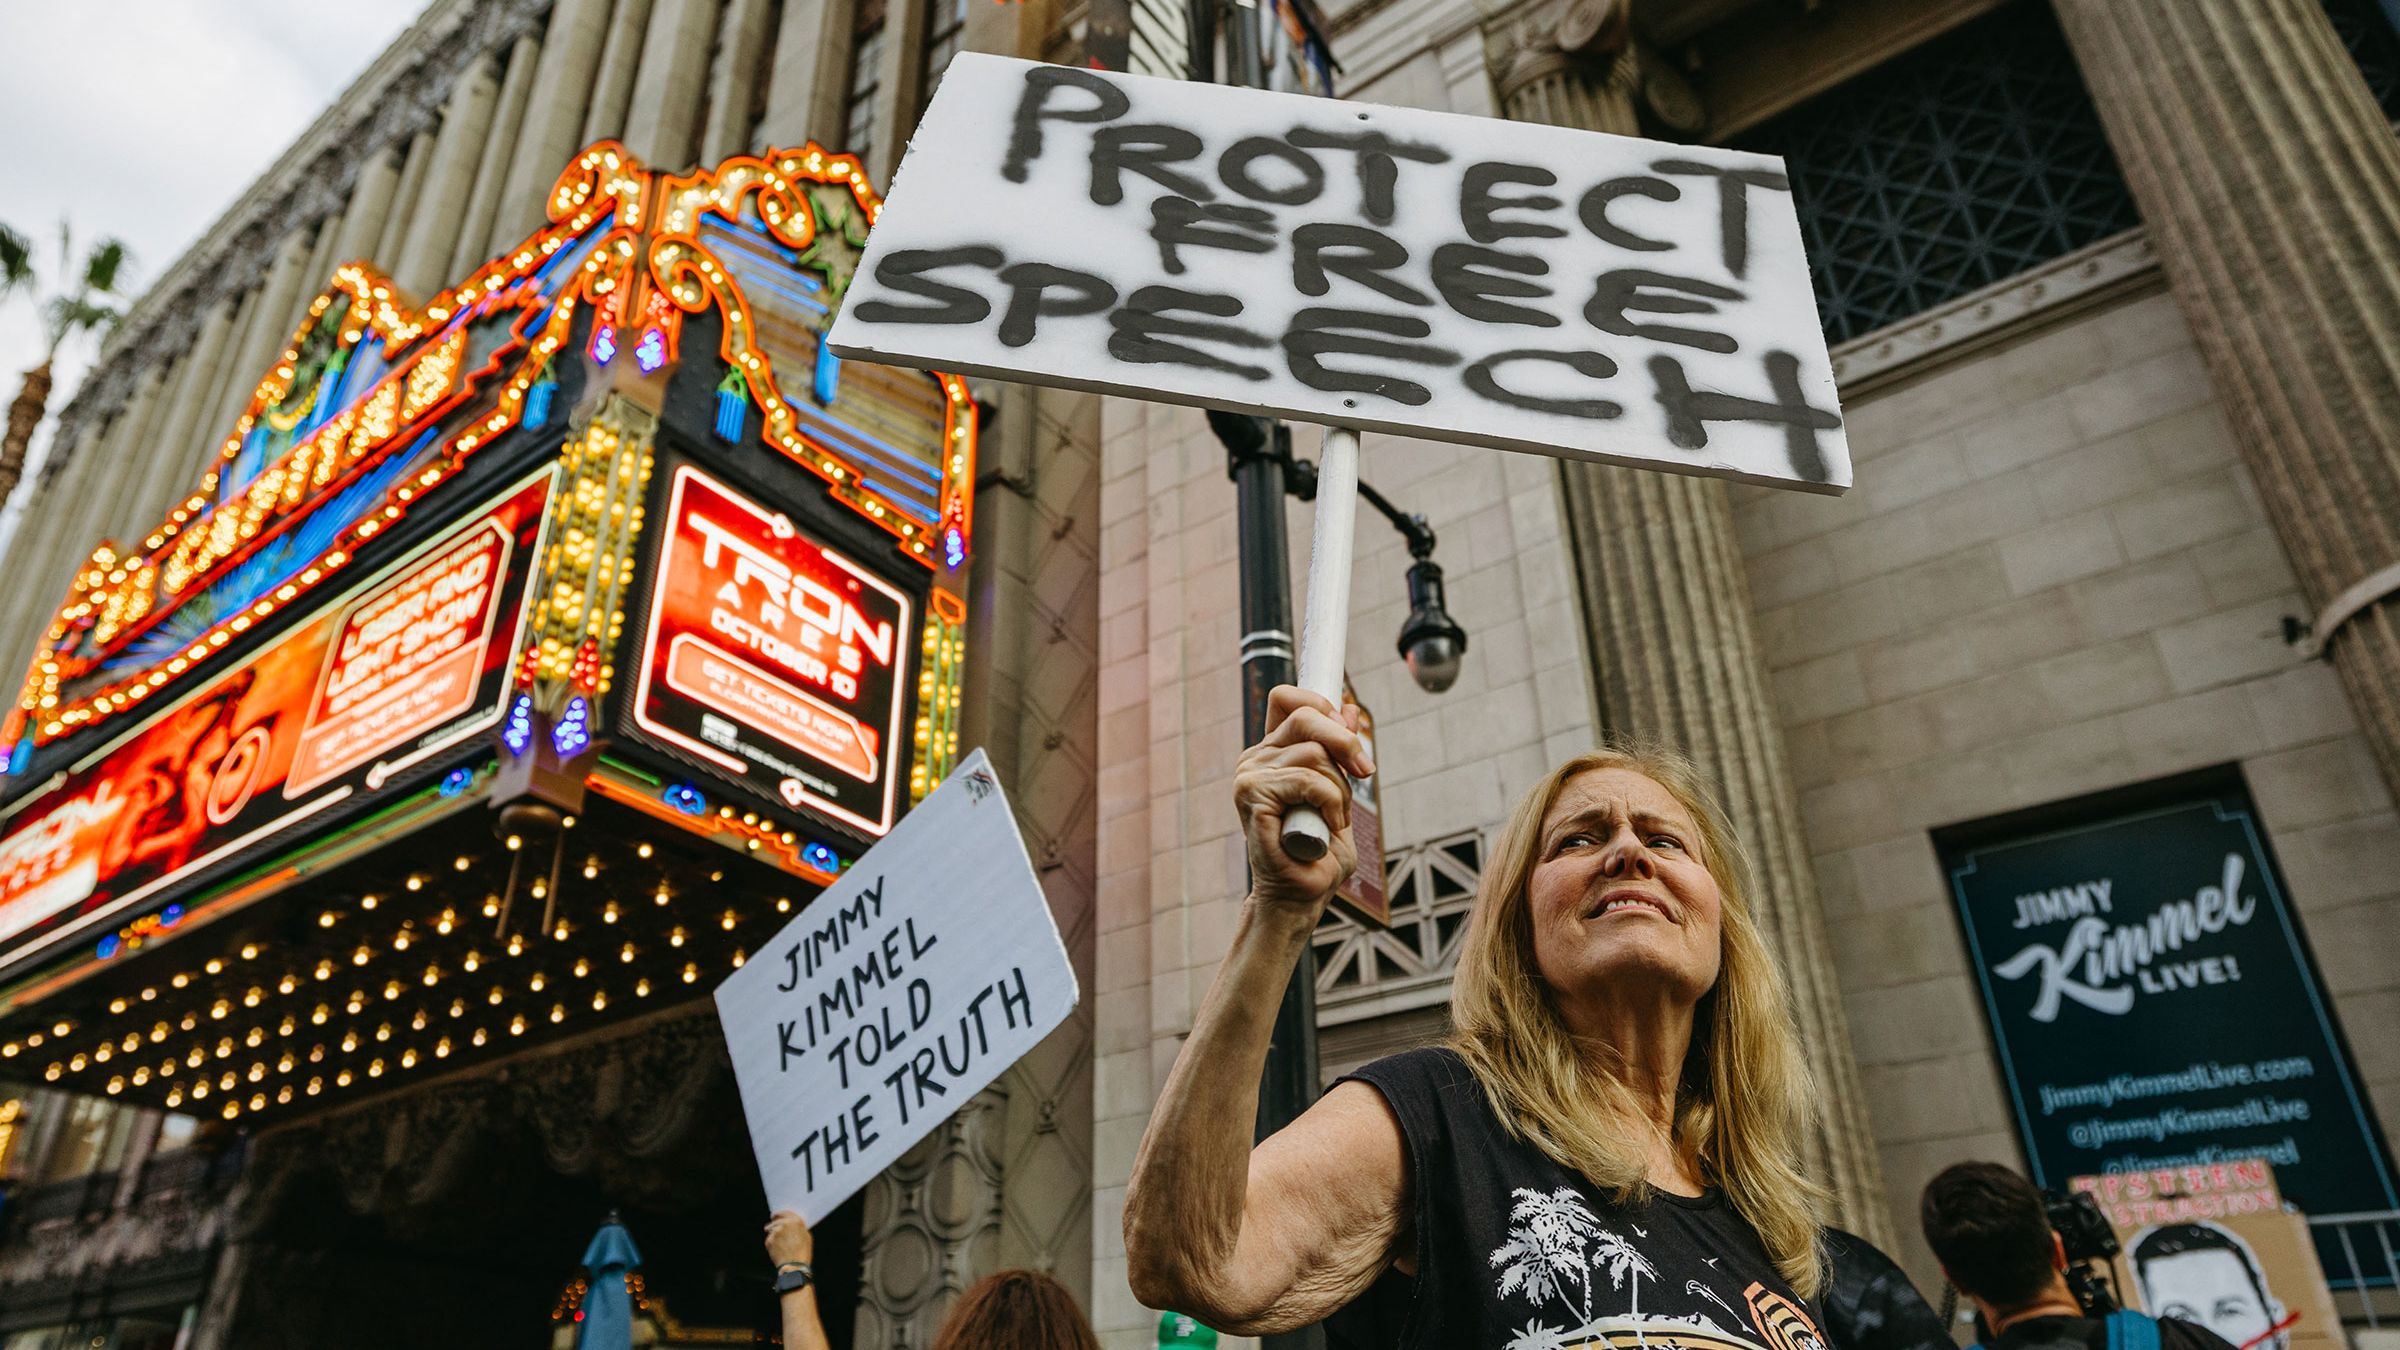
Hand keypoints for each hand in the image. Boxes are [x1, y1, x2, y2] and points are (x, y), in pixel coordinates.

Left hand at [765, 1210, 813, 1267]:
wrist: (794, 1265)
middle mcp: (784, 1224)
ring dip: (773, 1235)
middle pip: (775, 1220)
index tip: (775, 1215)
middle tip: (773, 1229)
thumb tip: (792, 1225)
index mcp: (796, 1221)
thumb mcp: (806, 1237)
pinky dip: (772, 1244)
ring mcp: (776, 1232)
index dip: (779, 1214)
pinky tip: (778, 1250)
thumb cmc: (802, 1253)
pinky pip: (769, 1240)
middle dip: (774, 1224)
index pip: (784, 1212)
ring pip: (771, 1230)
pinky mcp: (769, 1240)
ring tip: (781, 1245)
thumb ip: (798, 1227)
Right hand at [1234, 685, 1370, 914]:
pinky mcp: (1252, 794)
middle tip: (1363, 773)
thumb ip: (1340, 752)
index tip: (1347, 726)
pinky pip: (1309, 780)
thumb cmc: (1318, 851)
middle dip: (1346, 742)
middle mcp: (1255, 759)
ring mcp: (1249, 775)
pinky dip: (1331, 803)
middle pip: (1307, 716)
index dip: (1319, 702)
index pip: (1286, 699)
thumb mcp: (1339, 792)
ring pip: (1315, 751)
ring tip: (1334, 818)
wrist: (1299, 895)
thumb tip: (1349, 710)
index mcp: (1271, 754)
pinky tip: (1327, 826)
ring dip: (1340, 788)